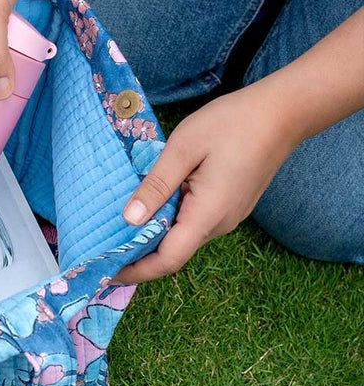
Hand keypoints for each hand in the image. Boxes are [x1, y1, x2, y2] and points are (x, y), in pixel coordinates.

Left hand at [114, 85, 300, 283]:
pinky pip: (192, 224)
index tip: (104, 272)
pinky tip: (148, 209)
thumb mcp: (184, 147)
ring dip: (151, 239)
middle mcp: (220, 224)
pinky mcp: (228, 207)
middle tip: (100, 250)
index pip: (167, 260)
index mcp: (208, 214)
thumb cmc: (233, 123)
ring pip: (181, 239)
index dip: (134, 271)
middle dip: (136, 257)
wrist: (283, 113)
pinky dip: (167, 224)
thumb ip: (156, 185)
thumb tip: (128, 219)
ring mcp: (227, 217)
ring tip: (116, 230)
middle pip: (172, 254)